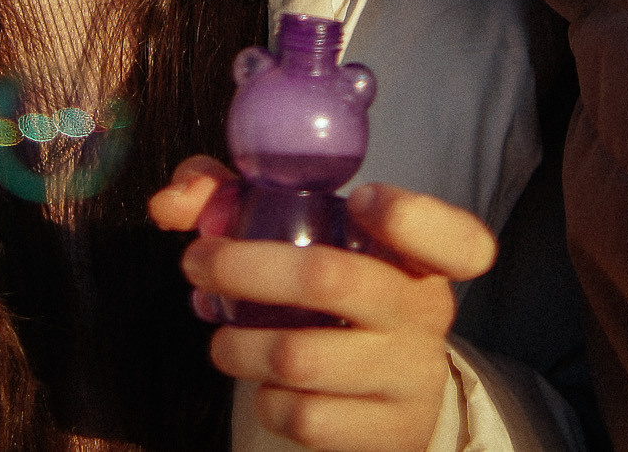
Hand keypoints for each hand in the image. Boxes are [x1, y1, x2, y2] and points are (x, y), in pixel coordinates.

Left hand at [153, 157, 495, 451]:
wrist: (391, 399)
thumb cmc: (339, 299)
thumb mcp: (312, 242)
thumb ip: (238, 199)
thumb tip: (171, 202)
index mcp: (421, 258)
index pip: (455, 239)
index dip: (409, 215)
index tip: (359, 202)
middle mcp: (425, 314)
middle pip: (327, 278)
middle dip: (242, 267)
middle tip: (196, 262)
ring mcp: (409, 379)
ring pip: (298, 357)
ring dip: (237, 346)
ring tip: (220, 340)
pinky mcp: (386, 434)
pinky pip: (305, 417)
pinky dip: (267, 401)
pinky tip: (266, 387)